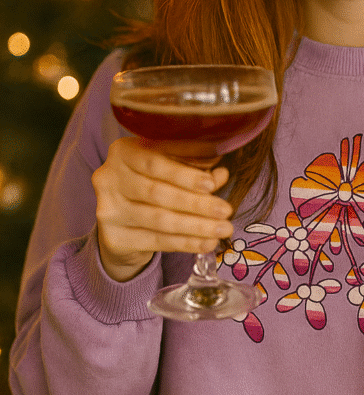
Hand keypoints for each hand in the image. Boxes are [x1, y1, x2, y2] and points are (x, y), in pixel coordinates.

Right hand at [92, 137, 232, 281]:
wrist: (123, 222)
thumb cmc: (153, 185)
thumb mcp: (171, 170)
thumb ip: (194, 169)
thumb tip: (221, 174)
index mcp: (123, 152)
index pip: (154, 162)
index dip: (184, 174)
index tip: (213, 184)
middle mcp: (108, 178)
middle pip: (157, 192)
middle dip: (196, 203)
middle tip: (225, 210)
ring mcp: (107, 209)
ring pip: (159, 219)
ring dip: (196, 226)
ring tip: (223, 229)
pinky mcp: (113, 237)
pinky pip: (156, 241)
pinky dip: (186, 242)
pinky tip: (206, 243)